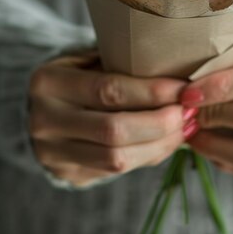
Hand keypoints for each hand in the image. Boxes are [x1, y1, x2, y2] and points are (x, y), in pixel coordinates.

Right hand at [29, 51, 190, 186]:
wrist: (42, 107)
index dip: (152, 92)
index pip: (109, 90)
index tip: (185, 88)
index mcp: (48, 82)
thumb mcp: (90, 58)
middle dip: (161, 123)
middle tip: (190, 112)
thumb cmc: (80, 73)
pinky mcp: (67, 174)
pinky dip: (149, 156)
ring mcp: (52, 153)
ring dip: (160, 144)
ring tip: (186, 127)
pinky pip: (116, 171)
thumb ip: (124, 65)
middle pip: (114, 130)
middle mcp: (44, 121)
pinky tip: (169, 141)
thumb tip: (182, 79)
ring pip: (117, 158)